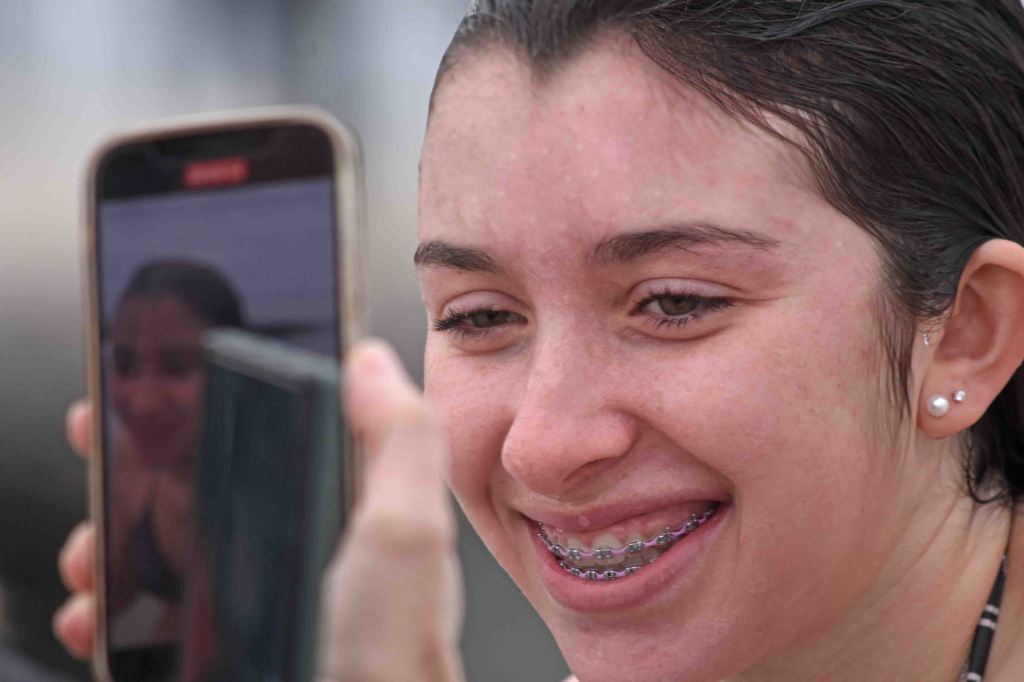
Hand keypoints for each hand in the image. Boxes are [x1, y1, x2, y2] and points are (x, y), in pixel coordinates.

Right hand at [53, 340, 464, 681]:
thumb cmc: (390, 657)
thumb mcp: (406, 534)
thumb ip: (401, 440)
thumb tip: (371, 359)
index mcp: (345, 505)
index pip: (276, 427)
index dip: (216, 402)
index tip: (158, 389)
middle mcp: (301, 544)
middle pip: (206, 483)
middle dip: (142, 469)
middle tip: (102, 464)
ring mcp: (255, 595)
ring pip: (165, 547)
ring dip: (112, 541)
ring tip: (90, 555)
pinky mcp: (220, 640)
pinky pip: (148, 613)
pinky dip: (109, 609)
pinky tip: (96, 615)